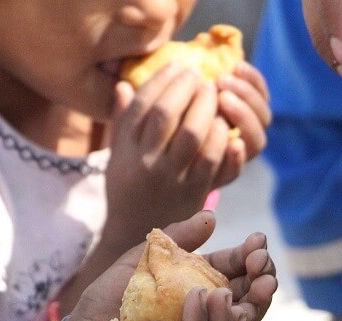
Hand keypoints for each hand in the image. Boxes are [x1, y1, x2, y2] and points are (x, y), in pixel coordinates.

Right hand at [104, 63, 268, 241]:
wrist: (135, 234)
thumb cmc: (128, 186)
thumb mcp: (118, 155)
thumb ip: (121, 121)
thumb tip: (123, 84)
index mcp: (125, 149)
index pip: (142, 104)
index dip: (163, 80)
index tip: (178, 66)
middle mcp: (145, 163)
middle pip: (167, 114)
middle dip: (188, 88)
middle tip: (201, 78)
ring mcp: (170, 179)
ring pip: (193, 135)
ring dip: (207, 109)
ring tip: (215, 97)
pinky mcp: (193, 193)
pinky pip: (212, 160)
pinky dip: (221, 137)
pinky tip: (223, 125)